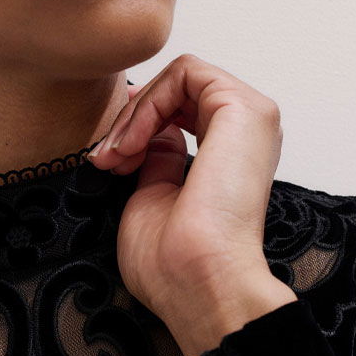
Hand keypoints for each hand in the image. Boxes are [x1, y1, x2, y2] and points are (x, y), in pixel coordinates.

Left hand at [87, 54, 297, 355]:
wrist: (196, 282)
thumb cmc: (173, 260)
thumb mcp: (153, 197)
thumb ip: (157, 158)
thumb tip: (152, 133)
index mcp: (227, 157)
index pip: (177, 112)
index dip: (135, 125)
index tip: (108, 160)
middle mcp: (243, 135)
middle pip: (175, 93)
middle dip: (130, 119)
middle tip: (106, 158)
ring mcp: (249, 118)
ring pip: (178, 79)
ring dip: (135, 114)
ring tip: (117, 155)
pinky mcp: (245, 108)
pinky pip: (185, 73)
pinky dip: (148, 103)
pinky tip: (134, 143)